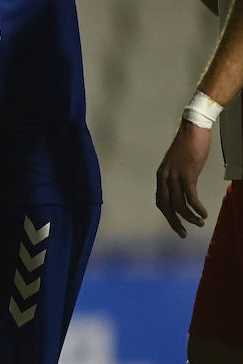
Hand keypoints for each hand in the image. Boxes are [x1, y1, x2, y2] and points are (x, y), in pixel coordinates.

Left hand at [155, 119, 211, 237]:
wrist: (192, 130)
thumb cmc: (187, 145)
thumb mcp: (178, 164)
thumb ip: (177, 177)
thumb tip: (184, 190)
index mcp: (161, 176)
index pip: (160, 201)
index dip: (167, 215)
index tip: (177, 225)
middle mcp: (164, 178)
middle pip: (166, 206)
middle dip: (175, 222)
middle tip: (184, 233)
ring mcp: (175, 176)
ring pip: (179, 204)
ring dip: (190, 217)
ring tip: (200, 222)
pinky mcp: (187, 174)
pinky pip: (190, 197)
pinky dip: (197, 208)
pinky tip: (203, 213)